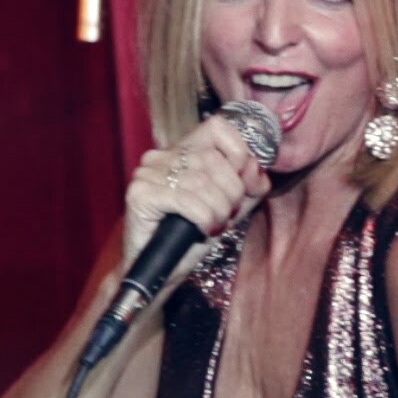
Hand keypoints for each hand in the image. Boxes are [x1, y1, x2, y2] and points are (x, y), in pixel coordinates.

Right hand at [123, 114, 271, 273]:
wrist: (159, 270)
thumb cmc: (191, 237)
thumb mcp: (229, 207)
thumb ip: (247, 186)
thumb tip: (258, 170)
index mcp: (183, 151)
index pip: (217, 127)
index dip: (239, 152)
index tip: (245, 183)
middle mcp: (161, 156)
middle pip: (213, 158)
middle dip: (232, 192)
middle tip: (227, 215)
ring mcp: (147, 173)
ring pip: (201, 181)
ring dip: (218, 210)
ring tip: (214, 225)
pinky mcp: (140, 194)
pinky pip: (186, 200)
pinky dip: (203, 217)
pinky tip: (201, 229)